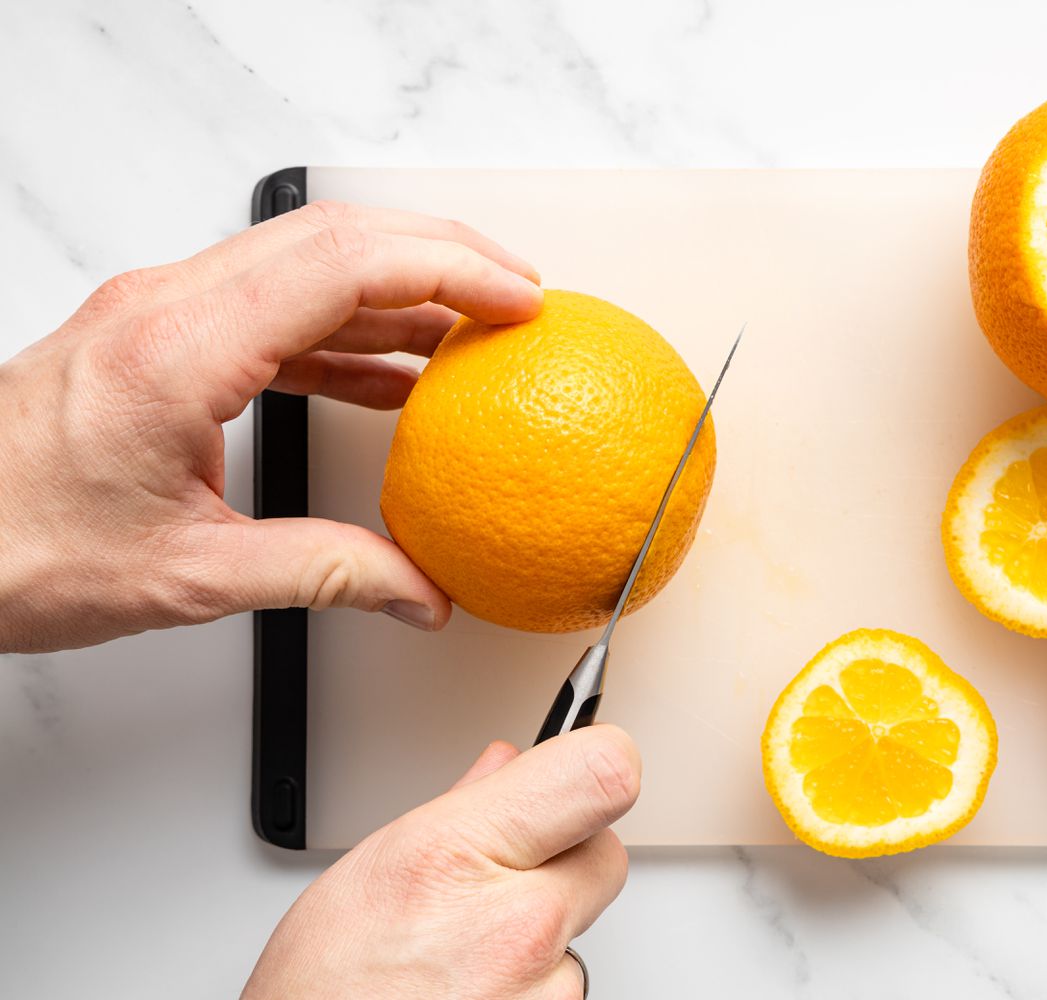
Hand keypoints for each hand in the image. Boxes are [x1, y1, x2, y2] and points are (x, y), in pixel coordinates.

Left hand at [0, 201, 541, 651]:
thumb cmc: (14, 548)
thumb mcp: (188, 576)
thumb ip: (324, 576)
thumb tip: (419, 591)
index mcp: (177, 349)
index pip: (343, 266)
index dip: (449, 271)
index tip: (517, 299)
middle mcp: (167, 307)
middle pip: (335, 237)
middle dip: (444, 254)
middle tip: (518, 293)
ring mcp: (161, 313)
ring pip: (309, 263)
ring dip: (401, 288)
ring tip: (474, 333)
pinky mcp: (160, 337)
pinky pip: (278, 309)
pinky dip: (351, 330)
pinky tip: (396, 377)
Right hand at [244, 725, 638, 998]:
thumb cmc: (324, 989)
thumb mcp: (375, 866)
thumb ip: (463, 805)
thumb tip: (511, 763)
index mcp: (464, 856)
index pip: (604, 775)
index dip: (601, 763)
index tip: (590, 765)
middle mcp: (519, 926)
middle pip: (606, 855)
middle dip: (567, 858)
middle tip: (505, 880)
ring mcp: (545, 991)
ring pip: (581, 928)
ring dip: (546, 934)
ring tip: (466, 956)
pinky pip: (564, 986)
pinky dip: (533, 987)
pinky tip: (475, 990)